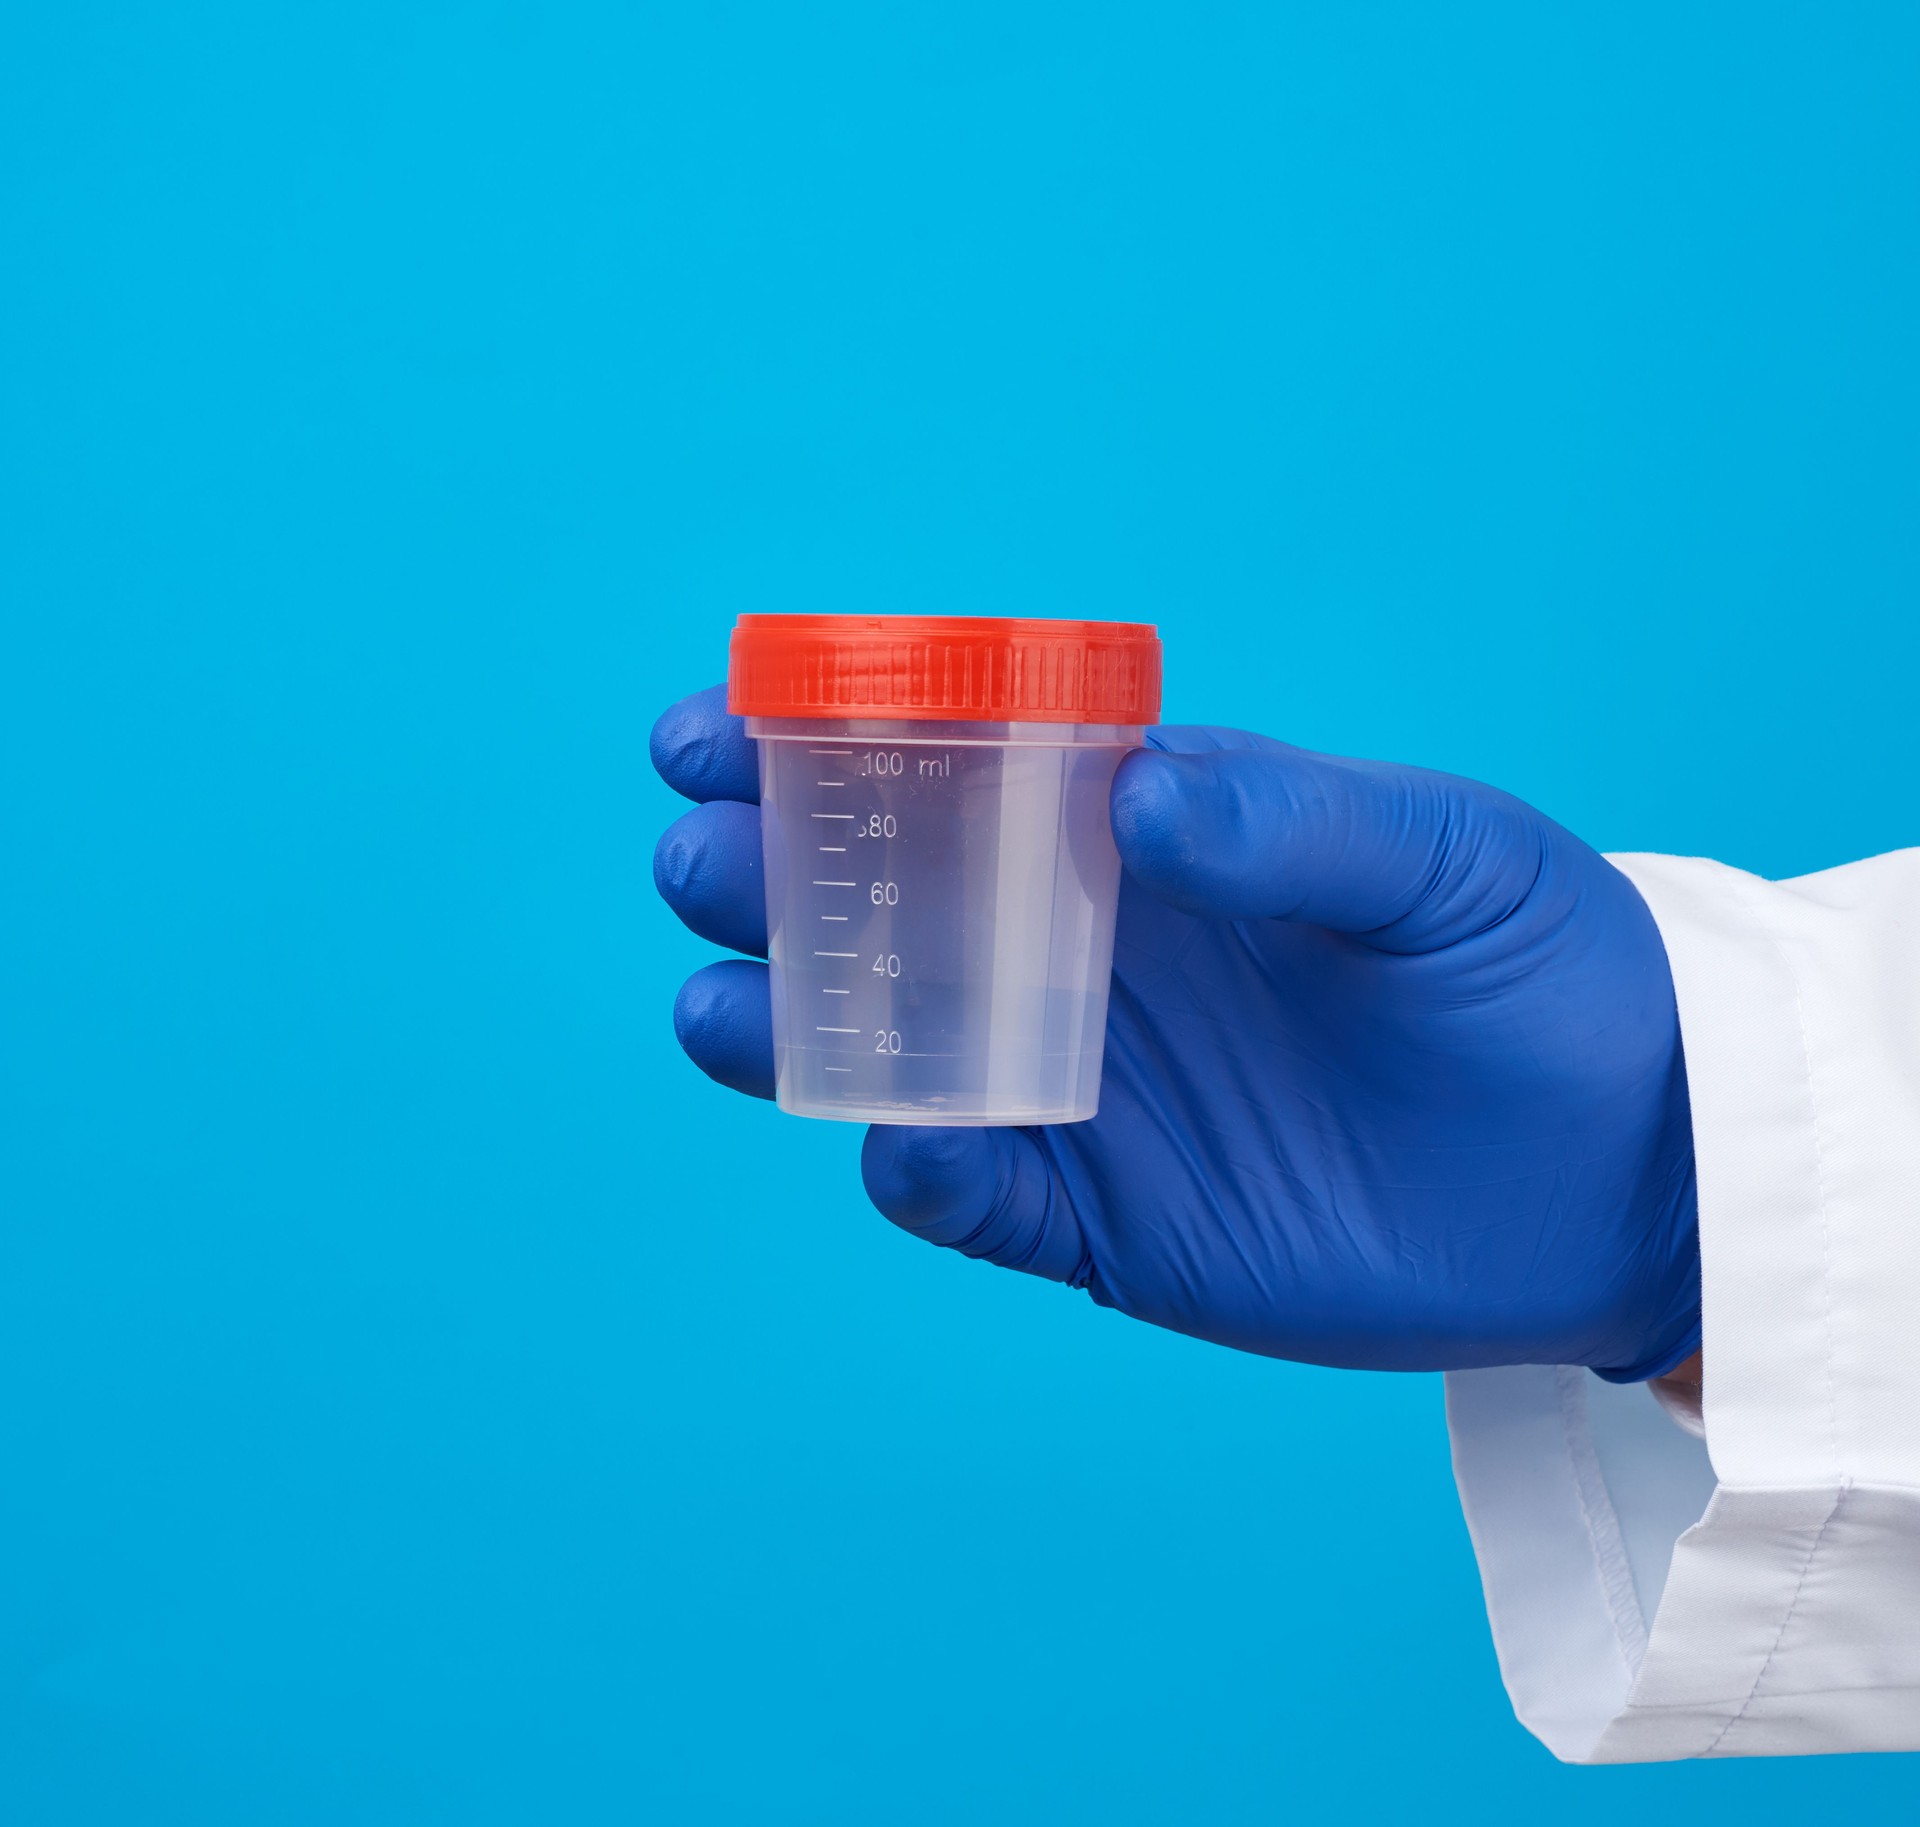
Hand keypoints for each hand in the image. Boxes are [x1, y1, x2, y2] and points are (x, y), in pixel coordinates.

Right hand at [652, 688, 1700, 1377]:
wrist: (1620, 1170)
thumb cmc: (1537, 968)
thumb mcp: (1438, 856)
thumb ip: (1296, 816)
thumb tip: (1137, 793)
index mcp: (1136, 838)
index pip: (949, 772)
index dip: (823, 739)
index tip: (715, 722)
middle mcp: (1081, 958)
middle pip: (882, 908)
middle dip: (770, 873)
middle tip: (703, 856)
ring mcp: (1083, 1092)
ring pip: (890, 1055)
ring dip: (792, 1028)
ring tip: (719, 1001)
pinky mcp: (1108, 1224)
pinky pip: (980, 1202)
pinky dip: (922, 1175)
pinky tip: (894, 1144)